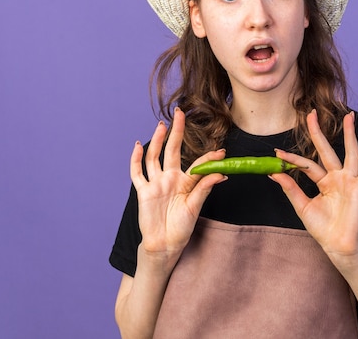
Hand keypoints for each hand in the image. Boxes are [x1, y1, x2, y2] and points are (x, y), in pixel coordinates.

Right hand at [129, 108, 226, 258]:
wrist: (164, 244)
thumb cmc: (181, 227)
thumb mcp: (195, 207)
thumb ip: (204, 189)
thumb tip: (220, 174)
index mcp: (186, 182)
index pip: (197, 164)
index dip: (208, 158)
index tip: (221, 151)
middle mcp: (170, 178)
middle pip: (172, 150)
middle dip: (176, 131)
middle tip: (181, 113)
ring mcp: (156, 183)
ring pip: (154, 157)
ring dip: (158, 140)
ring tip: (162, 124)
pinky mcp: (144, 191)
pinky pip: (137, 173)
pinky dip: (136, 159)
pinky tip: (138, 145)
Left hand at [270, 110, 357, 261]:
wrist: (337, 246)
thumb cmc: (323, 229)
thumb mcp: (302, 206)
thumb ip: (290, 188)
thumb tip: (273, 173)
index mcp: (323, 182)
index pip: (307, 165)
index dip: (292, 159)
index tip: (276, 153)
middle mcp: (337, 178)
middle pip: (327, 149)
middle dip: (319, 132)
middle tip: (311, 113)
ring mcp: (349, 181)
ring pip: (350, 152)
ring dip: (350, 134)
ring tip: (349, 116)